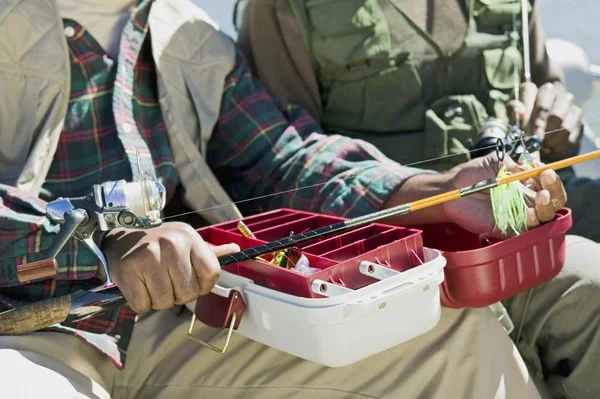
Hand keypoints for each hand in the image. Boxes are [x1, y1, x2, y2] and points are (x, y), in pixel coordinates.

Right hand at [101, 222, 239, 312]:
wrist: (120, 242)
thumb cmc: (159, 246)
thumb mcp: (185, 242)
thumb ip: (209, 252)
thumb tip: (236, 249)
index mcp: (189, 238)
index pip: (212, 274)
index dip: (203, 286)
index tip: (191, 281)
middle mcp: (171, 244)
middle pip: (189, 294)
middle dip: (178, 295)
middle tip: (166, 281)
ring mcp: (149, 258)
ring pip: (166, 303)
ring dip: (159, 300)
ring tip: (152, 282)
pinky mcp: (128, 272)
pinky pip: (143, 305)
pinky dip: (141, 302)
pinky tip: (139, 285)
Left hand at [441, 153, 566, 236]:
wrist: (452, 191)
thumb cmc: (471, 175)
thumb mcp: (494, 161)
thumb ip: (512, 163)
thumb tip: (529, 168)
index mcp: (524, 183)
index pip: (548, 183)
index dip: (550, 176)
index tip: (544, 169)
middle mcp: (525, 200)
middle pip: (554, 200)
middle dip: (555, 189)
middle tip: (547, 178)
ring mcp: (518, 215)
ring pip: (546, 215)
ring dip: (548, 205)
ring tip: (541, 195)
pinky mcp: (509, 229)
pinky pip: (528, 229)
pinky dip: (533, 221)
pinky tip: (530, 212)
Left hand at [507, 82, 582, 159]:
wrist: (542, 122)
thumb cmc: (525, 114)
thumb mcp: (515, 109)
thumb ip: (513, 108)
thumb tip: (519, 112)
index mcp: (547, 90)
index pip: (545, 106)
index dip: (539, 123)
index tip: (534, 135)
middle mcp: (563, 97)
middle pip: (556, 117)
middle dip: (545, 133)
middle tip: (537, 142)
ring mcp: (574, 110)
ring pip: (566, 128)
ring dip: (552, 141)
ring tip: (542, 145)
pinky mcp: (580, 124)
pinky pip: (571, 138)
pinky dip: (559, 147)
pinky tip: (550, 148)